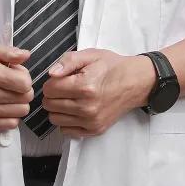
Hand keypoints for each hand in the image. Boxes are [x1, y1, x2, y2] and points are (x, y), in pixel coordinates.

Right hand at [0, 42, 34, 129]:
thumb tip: (27, 56)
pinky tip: (3, 105)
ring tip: (7, 93)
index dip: (24, 76)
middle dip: (24, 89)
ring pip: (20, 112)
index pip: (25, 84)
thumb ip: (9, 53)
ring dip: (19, 102)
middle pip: (25, 99)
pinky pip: (9, 124)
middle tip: (13, 83)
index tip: (16, 72)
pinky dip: (11, 115)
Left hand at [41, 48, 155, 137]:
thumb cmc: (112, 67)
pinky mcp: (95, 130)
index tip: (60, 78)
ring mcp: (91, 121)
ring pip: (55, 119)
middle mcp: (87, 107)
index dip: (51, 81)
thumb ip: (68, 61)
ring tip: (69, 98)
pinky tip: (75, 109)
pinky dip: (66, 120)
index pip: (49, 89)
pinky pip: (66, 130)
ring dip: (57, 108)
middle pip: (50, 105)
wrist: (135, 83)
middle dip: (52, 94)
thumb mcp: (91, 55)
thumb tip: (51, 73)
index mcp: (85, 86)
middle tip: (64, 87)